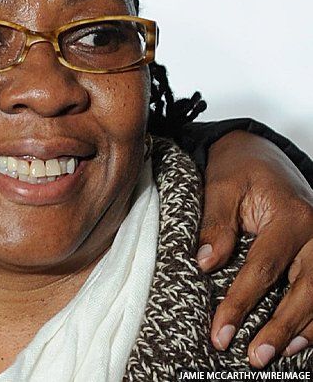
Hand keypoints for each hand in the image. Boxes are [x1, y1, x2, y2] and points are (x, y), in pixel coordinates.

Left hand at [200, 130, 312, 366]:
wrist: (264, 154)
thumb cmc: (241, 170)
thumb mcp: (220, 187)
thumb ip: (215, 224)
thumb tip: (206, 263)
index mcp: (292, 216)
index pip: (263, 268)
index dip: (240, 303)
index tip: (220, 331)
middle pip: (304, 290)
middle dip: (278, 327)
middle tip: (254, 355)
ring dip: (302, 329)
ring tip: (275, 354)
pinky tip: (298, 341)